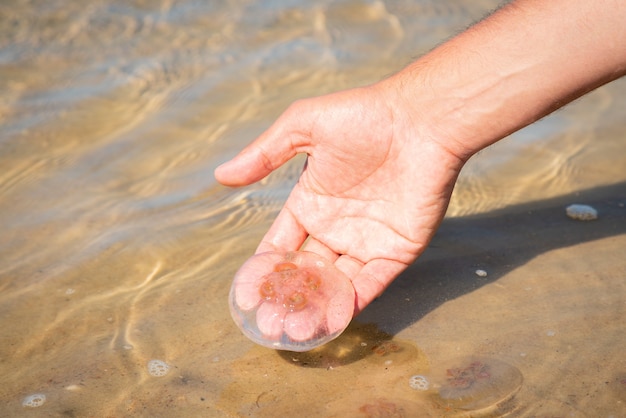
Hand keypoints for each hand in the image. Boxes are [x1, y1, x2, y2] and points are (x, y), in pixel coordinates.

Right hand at [215, 82, 464, 313]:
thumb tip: (220, 176)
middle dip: (288, 296)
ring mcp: (366, 241)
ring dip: (317, 308)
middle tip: (270, 323)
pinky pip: (371, 284)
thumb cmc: (362, 116)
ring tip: (295, 331)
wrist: (420, 120)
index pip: (281, 243)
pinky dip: (353, 303)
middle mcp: (335, 227)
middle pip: (306, 271)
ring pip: (336, 284)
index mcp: (311, 202)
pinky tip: (332, 321)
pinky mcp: (396, 251)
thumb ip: (264, 153)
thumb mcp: (303, 126)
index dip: (264, 268)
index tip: (248, 294)